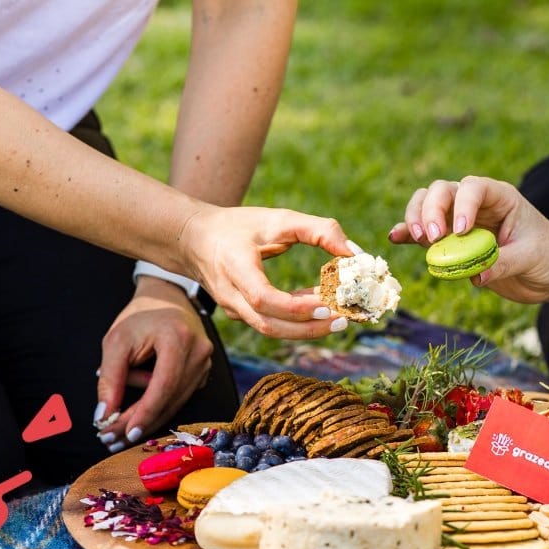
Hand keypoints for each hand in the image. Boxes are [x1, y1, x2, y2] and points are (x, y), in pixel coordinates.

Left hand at [93, 279, 214, 450]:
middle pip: (170, 399)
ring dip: (148, 416)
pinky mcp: (204, 371)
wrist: (168, 299)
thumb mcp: (116, 342)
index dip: (145, 413)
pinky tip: (139, 409)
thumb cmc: (140, 318)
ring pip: (176, 402)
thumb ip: (110, 380)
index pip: (163, 386)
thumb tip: (104, 417)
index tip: (125, 434)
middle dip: (141, 421)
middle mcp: (199, 353)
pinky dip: (159, 405)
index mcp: (178, 339)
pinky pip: (180, 397)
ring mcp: (206, 363)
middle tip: (112, 439)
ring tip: (120, 427)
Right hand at [181, 205, 357, 336]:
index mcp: (235, 266)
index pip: (263, 298)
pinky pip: (270, 323)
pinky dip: (295, 321)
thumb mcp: (278, 219)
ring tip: (338, 318)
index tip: (326, 304)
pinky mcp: (239, 314)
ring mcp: (232, 308)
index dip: (296, 307)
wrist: (194, 239)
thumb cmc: (238, 226)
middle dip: (309, 328)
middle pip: (270, 325)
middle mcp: (230, 294)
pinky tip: (319, 309)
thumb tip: (354, 253)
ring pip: (271, 329)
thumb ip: (319, 230)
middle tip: (343, 320)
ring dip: (305, 328)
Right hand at [389, 175, 548, 303]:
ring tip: (421, 239)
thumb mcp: (533, 258)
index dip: (462, 205)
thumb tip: (475, 276)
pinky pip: (426, 234)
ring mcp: (461, 221)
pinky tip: (395, 238)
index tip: (461, 232)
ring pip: (427, 205)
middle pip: (442, 191)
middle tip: (433, 237)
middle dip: (431, 210)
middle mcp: (477, 203)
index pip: (474, 187)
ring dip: (417, 218)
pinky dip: (409, 234)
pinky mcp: (453, 242)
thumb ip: (504, 262)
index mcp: (500, 197)